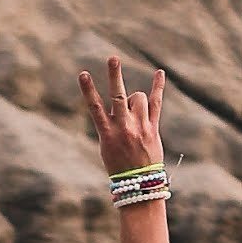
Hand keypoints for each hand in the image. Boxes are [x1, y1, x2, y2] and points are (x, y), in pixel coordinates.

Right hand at [77, 53, 167, 182]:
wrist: (139, 184)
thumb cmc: (119, 165)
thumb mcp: (107, 147)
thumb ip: (111, 124)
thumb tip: (123, 103)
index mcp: (107, 134)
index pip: (95, 107)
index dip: (88, 90)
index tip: (82, 74)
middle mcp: (123, 128)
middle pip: (117, 96)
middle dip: (114, 76)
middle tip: (113, 58)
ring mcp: (139, 127)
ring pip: (137, 98)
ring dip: (134, 99)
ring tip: (132, 112)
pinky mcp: (152, 128)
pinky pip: (156, 103)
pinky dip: (157, 87)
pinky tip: (159, 73)